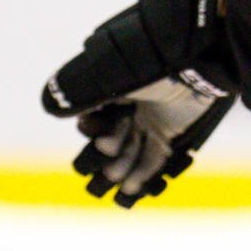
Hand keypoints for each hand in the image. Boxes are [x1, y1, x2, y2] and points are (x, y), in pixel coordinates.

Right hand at [41, 0, 239, 206]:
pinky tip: (129, 191)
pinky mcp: (174, 133)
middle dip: (106, 151)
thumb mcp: (110, 73)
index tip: (93, 129)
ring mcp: (153, 119)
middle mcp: (133, 103)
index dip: (92, 126)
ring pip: (131, 151)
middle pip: (111, 135)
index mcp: (116, 84)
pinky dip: (143, 176)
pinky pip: (155, 159)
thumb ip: (79, 89)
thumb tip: (51, 105)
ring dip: (121, 167)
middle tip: (107, 155)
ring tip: (115, 180)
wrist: (199, 59)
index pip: (95, 114)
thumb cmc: (152, 61)